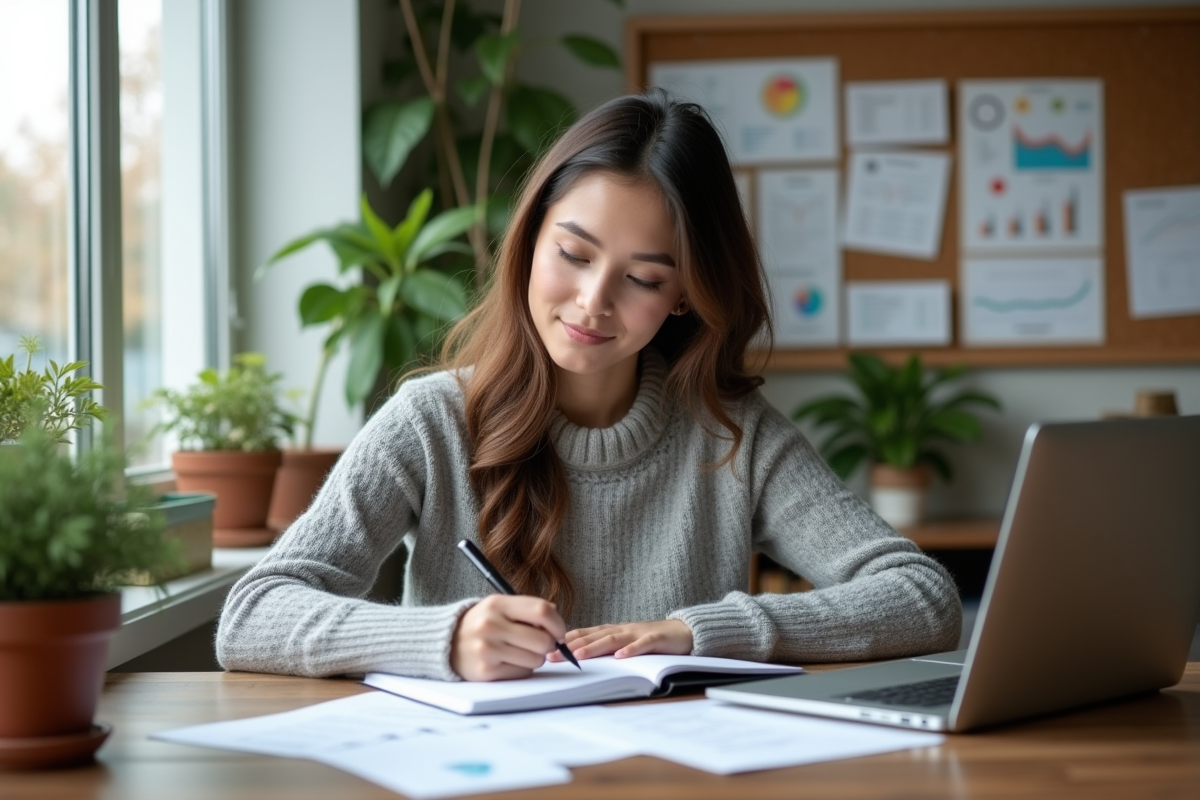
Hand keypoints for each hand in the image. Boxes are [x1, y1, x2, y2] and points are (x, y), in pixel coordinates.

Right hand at [450, 595, 567, 680]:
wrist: (446, 642)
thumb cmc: (481, 623)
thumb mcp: (499, 607)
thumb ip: (528, 609)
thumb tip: (557, 619)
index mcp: (497, 604)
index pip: (542, 611)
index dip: (558, 623)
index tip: (560, 632)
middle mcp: (491, 625)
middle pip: (543, 640)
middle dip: (549, 644)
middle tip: (542, 644)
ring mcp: (487, 649)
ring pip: (536, 659)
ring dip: (535, 658)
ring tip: (521, 651)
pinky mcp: (486, 672)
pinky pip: (522, 673)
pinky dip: (522, 669)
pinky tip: (509, 661)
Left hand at [547, 619, 692, 661]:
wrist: (683, 632)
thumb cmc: (651, 639)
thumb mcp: (625, 642)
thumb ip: (605, 647)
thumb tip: (579, 657)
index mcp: (613, 631)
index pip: (585, 634)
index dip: (566, 641)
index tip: (546, 649)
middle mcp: (622, 630)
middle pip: (594, 637)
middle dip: (572, 646)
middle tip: (553, 655)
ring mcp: (638, 633)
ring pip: (613, 639)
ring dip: (595, 647)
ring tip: (579, 655)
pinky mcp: (656, 640)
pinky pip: (643, 645)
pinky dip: (632, 650)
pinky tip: (621, 656)